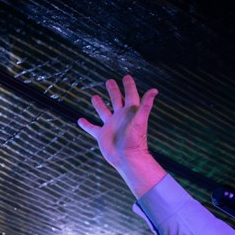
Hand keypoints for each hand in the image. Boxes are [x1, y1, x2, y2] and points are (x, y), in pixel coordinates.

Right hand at [77, 75, 165, 196]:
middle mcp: (120, 117)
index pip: (130, 95)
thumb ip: (146, 105)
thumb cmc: (135, 140)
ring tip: (94, 97)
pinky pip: (92, 128)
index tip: (126, 76)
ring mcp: (111, 126)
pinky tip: (80, 120)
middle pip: (116, 100)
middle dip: (113, 90)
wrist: (127, 158)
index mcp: (130, 112)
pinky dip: (86, 124)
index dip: (129, 85)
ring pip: (103, 111)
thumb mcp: (140, 120)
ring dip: (99, 104)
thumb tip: (154, 90)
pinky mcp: (102, 135)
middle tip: (109, 81)